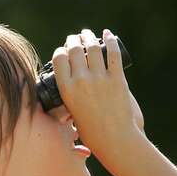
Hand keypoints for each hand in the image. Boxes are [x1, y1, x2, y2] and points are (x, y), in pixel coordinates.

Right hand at [52, 28, 145, 156]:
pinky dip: (110, 41)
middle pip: (74, 50)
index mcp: (67, 90)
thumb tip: (70, 89)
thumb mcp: (73, 114)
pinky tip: (107, 35)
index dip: (60, 52)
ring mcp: (100, 79)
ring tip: (88, 34)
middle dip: (73, 40)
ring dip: (89, 37)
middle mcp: (81, 81)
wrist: (114, 140)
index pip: (59, 60)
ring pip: (92, 48)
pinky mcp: (117, 79)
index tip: (63, 51)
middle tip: (75, 38)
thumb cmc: (92, 133)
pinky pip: (112, 54)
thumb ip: (71, 99)